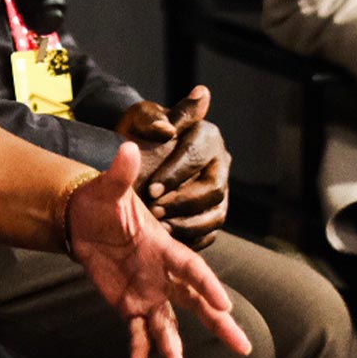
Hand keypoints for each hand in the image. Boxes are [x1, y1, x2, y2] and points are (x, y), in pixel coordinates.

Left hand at [62, 143, 251, 357]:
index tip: (226, 306)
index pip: (193, 270)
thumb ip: (120, 174)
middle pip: (197, 304)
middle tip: (243, 347)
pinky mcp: (130, 305)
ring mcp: (149, 293)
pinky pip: (138, 333)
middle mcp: (163, 275)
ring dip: (176, 353)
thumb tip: (125, 148)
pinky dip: (140, 352)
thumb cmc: (101, 200)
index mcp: (164, 248)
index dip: (209, 287)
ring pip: (169, 327)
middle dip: (219, 324)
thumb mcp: (109, 188)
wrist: (81, 220)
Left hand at [115, 87, 230, 246]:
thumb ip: (150, 120)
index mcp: (207, 135)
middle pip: (213, 188)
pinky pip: (210, 232)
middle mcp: (219, 163)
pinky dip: (191, 238)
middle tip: (154, 211)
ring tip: (160, 228)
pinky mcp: (213, 213)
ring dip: (188, 224)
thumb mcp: (139, 119)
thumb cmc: (138, 132)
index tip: (151, 188)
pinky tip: (168, 237)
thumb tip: (166, 129)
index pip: (197, 155)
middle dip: (183, 202)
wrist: (136, 152)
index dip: (175, 173)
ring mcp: (220, 190)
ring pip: (216, 214)